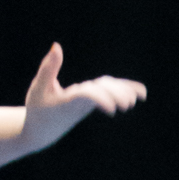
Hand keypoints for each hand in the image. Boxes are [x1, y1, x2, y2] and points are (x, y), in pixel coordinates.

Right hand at [0, 42, 146, 167]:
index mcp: (67, 102)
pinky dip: (122, 91)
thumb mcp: (38, 88)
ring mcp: (87, 104)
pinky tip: (138, 94)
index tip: (113, 110)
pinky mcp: (91, 104)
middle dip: (115, 96)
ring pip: (107, 94)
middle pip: (101, 95)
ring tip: (141, 96)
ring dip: (123, 93)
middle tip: (130, 104)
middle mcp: (81, 103)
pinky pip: (109, 94)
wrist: (40, 133)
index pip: (86, 97)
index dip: (100, 100)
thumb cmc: (37, 109)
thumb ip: (48, 68)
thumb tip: (57, 46)